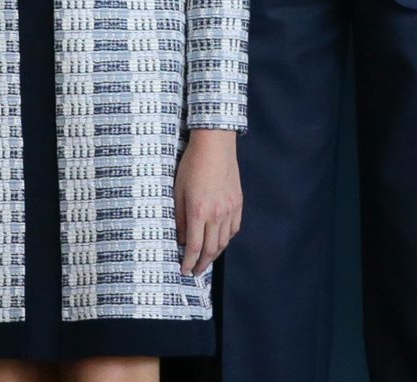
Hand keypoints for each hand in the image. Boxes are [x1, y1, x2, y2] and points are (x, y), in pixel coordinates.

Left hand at [174, 129, 241, 275]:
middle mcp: (216, 214)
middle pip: (211, 249)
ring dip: (215, 254)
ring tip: (206, 259)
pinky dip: (226, 239)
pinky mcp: (238, 203)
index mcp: (198, 211)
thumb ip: (179, 217)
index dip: (188, 262)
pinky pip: (234, 229)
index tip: (184, 271)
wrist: (215, 144)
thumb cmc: (192, 164)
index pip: (194, 247)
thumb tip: (180, 238)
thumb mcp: (178, 190)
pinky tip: (220, 240)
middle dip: (202, 264)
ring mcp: (230, 209)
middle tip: (195, 271)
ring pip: (224, 242)